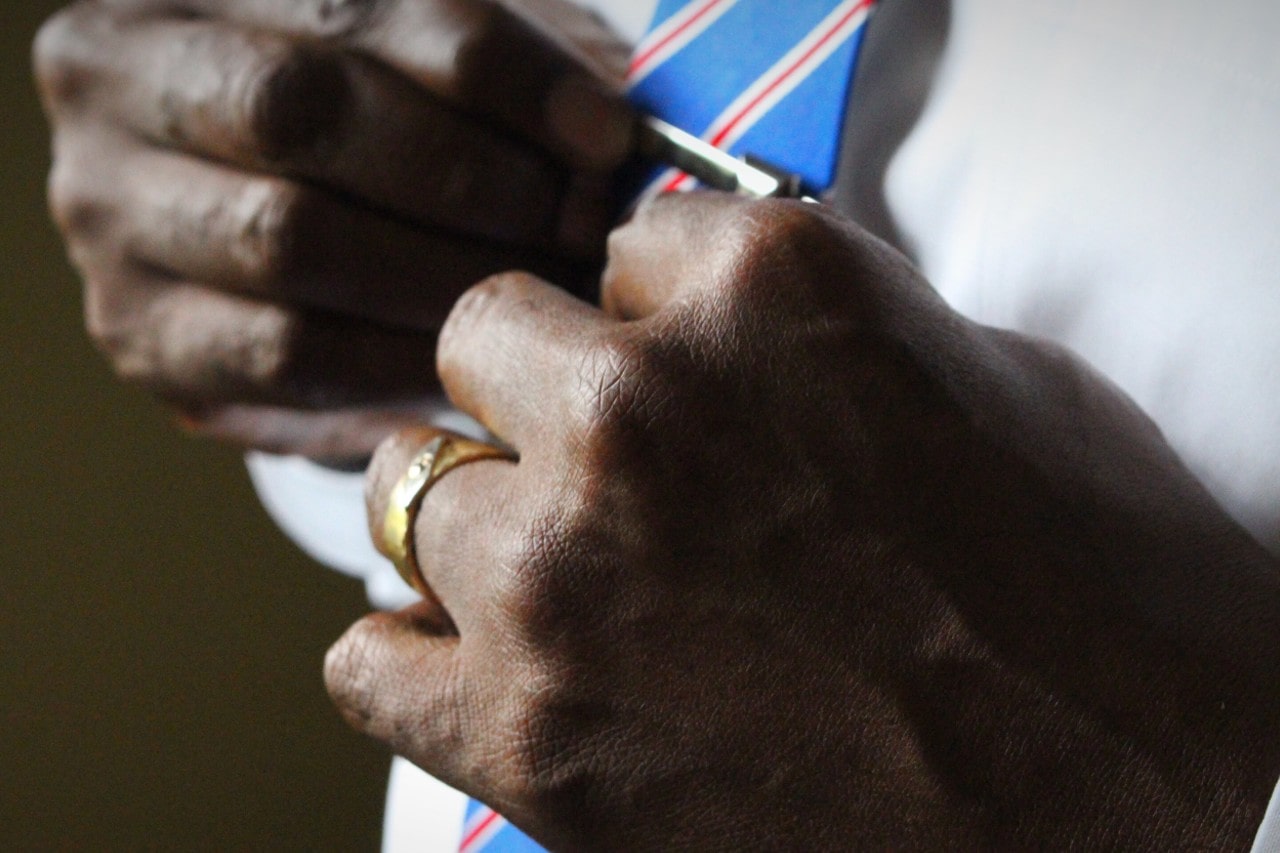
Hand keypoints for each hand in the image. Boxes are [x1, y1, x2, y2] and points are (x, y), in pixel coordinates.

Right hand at [34, 0, 634, 455]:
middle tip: (580, 226)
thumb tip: (625, 138)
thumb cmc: (373, 126)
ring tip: (550, 292)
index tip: (607, 136)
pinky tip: (478, 354)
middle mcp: (118, 84)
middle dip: (471, 175)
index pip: (355, 10)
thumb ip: (506, 72)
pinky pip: (287, 355)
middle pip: (302, 112)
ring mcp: (113, 217)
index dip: (500, 75)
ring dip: (449, 274)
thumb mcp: (424, 64)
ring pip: (293, 240)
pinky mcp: (144, 336)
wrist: (272, 219)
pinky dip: (401, 358)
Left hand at [332, 193, 1279, 847]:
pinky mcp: (530, 735)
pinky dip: (412, 658)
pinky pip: (366, 660)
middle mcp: (640, 412)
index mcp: (758, 291)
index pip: (617, 249)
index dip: (654, 321)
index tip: (688, 377)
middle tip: (612, 472)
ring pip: (399, 489)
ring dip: (473, 520)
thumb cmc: (1087, 585)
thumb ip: (793, 319)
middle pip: (481, 345)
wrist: (1128, 801)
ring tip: (559, 574)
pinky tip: (489, 670)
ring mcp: (566, 575)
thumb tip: (689, 309)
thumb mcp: (964, 367)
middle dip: (540, 399)